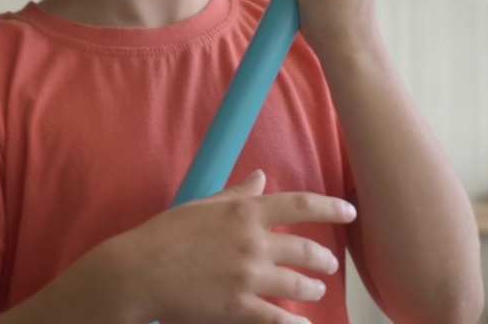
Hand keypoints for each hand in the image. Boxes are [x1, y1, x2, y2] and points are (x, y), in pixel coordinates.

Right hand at [106, 170, 356, 323]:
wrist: (138, 273)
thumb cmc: (165, 235)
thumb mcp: (202, 205)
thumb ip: (237, 194)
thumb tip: (262, 177)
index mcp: (244, 213)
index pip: (300, 204)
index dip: (331, 207)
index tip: (350, 211)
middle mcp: (253, 243)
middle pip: (305, 249)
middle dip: (322, 259)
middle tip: (328, 265)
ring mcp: (248, 278)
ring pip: (297, 285)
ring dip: (311, 289)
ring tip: (315, 291)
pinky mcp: (238, 308)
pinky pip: (276, 318)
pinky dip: (293, 323)